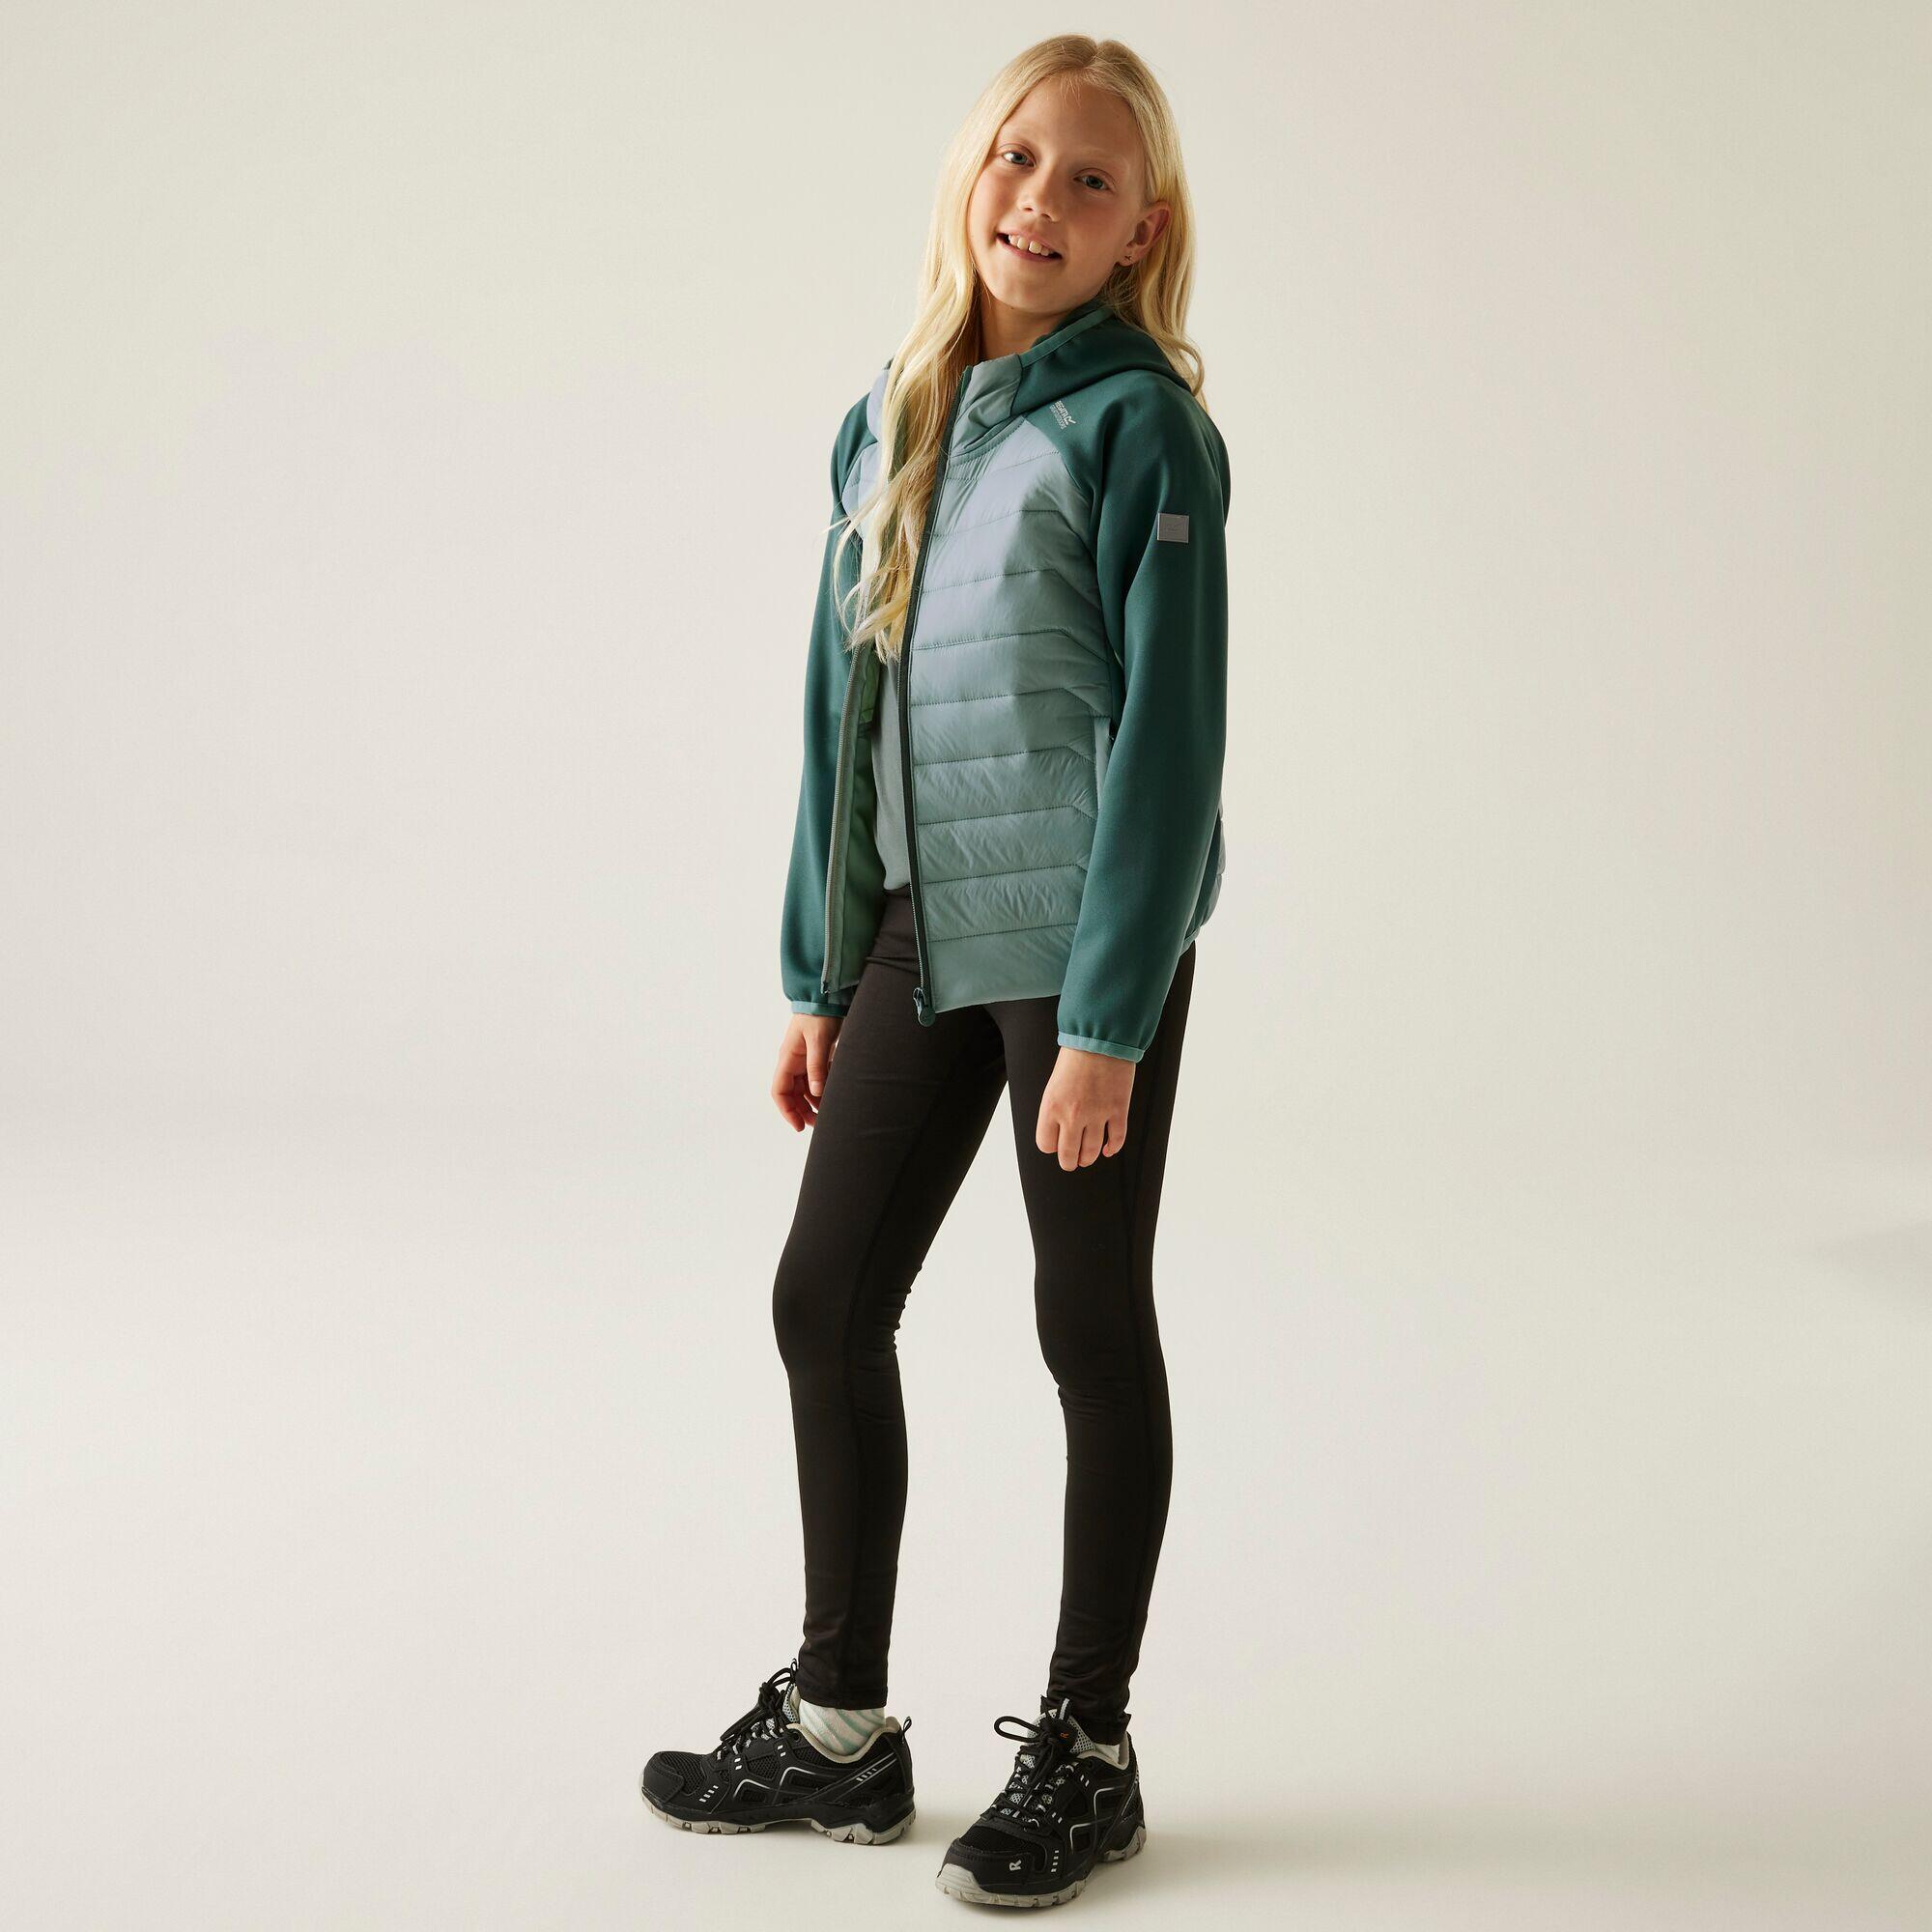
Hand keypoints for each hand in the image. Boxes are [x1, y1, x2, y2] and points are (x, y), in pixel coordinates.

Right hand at [773, 1013, 841, 1131]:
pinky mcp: (816, 1057)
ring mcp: (804, 1060)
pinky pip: (815, 1079)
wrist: (827, 997)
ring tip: (827, 1113)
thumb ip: (817, 1066)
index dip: (787, 1111)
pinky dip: (822, 1089)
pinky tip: (834, 1094)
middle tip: (819, 1124)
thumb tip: (816, 1092)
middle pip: (792, 1094)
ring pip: (804, 1089)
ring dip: (813, 1103)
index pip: (779, 1091)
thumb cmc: (819, 1015)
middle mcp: (793, 1062)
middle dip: (802, 1111)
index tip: (799, 1126)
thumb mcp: (819, 1041)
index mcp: (788, 1058)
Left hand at [1035, 1045, 1134, 1168]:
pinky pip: (1116, 1140)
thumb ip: (1055, 1109)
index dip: (1051, 1147)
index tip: (1056, 1144)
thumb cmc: (1075, 1057)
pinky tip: (1108, 1149)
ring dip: (1089, 1158)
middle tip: (1072, 1162)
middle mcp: (1072, 1115)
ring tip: (1088, 1157)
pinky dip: (1112, 1148)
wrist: (1101, 1038)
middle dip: (1069, 1162)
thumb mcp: (1054, 1084)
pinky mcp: (1118, 1110)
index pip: (1046, 1145)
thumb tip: (1060, 1133)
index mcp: (1051, 1107)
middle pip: (1068, 1155)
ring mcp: (1097, 1114)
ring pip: (1091, 1152)